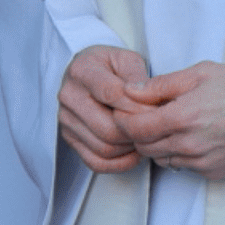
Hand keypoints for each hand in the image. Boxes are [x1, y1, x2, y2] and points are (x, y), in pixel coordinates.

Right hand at [59, 45, 149, 172]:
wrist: (89, 73)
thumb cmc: (111, 67)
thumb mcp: (128, 60)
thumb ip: (138, 79)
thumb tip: (149, 105)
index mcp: (81, 70)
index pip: (111, 95)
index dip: (139, 108)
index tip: (158, 112)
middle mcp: (68, 96)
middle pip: (108, 129)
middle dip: (137, 134)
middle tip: (154, 129)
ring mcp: (66, 119)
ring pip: (104, 148)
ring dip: (130, 149)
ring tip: (143, 137)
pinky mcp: (69, 137)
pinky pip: (96, 162)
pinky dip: (119, 163)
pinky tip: (132, 151)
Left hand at [119, 61, 224, 180]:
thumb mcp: (198, 74)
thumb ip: (159, 84)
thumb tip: (129, 90)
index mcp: (182, 118)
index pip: (134, 128)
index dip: (122, 119)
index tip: (123, 109)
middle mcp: (189, 144)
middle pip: (143, 146)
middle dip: (137, 132)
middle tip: (144, 116)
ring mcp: (202, 161)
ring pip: (160, 158)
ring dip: (156, 144)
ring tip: (167, 125)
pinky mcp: (214, 171)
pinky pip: (182, 167)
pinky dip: (177, 154)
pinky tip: (187, 137)